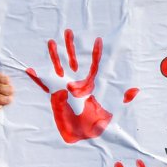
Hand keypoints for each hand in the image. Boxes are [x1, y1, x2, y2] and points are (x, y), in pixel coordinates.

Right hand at [26, 29, 132, 143]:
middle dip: (71, 46)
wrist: (83, 135)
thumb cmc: (98, 123)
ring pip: (58, 66)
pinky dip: (37, 77)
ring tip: (50, 41)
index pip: (94, 64)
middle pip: (74, 59)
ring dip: (54, 55)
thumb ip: (124, 100)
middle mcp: (77, 82)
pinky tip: (30, 69)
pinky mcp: (54, 95)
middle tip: (69, 31)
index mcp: (90, 84)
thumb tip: (136, 91)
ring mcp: (64, 87)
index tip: (98, 39)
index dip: (96, 52)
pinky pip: (44, 84)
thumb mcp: (114, 111)